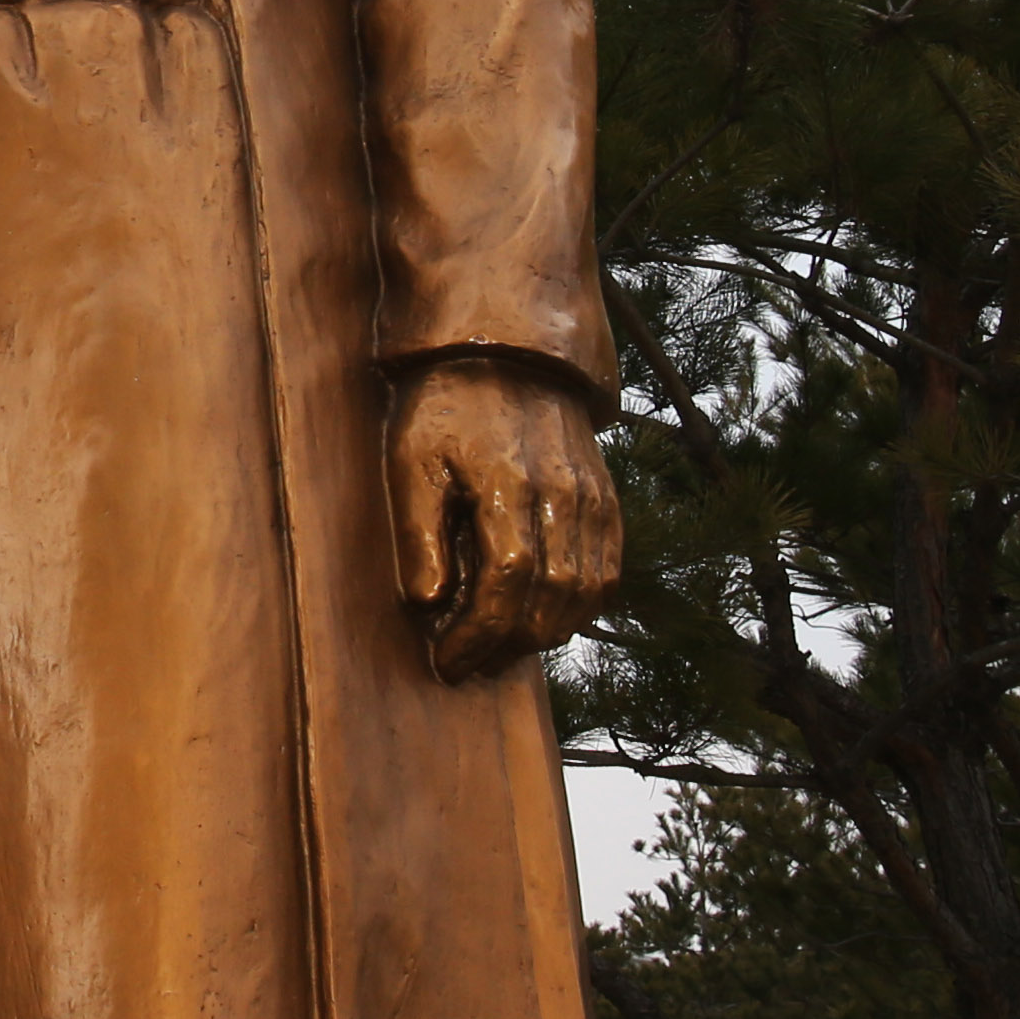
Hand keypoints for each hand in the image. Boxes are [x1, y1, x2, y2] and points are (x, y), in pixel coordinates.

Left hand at [384, 355, 620, 681]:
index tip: (447, 661)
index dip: (478, 634)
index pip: (506, 582)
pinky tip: (544, 620)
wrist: (505, 356)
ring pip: (585, 592)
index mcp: (508, 483)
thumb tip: (429, 604)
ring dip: (544, 634)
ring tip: (500, 648)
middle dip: (508, 643)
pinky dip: (581, 608)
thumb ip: (420, 534)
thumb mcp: (411, 462)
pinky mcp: (607, 500)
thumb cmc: (445, 408)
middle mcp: (563, 495)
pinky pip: (608, 572)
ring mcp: (593, 498)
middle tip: (470, 662)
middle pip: (551, 597)